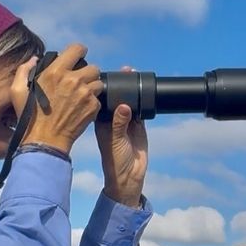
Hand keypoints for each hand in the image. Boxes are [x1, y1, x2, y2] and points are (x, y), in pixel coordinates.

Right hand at [17, 44, 102, 154]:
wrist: (45, 139)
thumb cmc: (29, 116)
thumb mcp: (18, 90)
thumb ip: (25, 70)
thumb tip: (36, 59)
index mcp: (56, 72)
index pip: (78, 49)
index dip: (79, 51)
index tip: (78, 57)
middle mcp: (74, 80)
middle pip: (93, 67)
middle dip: (88, 73)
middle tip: (80, 81)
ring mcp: (86, 94)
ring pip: (99, 82)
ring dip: (92, 87)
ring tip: (82, 95)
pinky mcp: (94, 106)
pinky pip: (98, 98)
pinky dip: (93, 102)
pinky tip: (82, 107)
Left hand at [95, 67, 147, 207]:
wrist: (129, 175)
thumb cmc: (115, 160)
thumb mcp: (115, 141)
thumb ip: (120, 124)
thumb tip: (125, 106)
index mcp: (101, 121)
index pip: (101, 100)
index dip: (104, 87)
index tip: (107, 74)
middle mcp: (112, 119)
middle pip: (116, 98)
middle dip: (119, 85)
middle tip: (125, 70)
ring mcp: (126, 122)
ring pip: (129, 102)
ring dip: (131, 91)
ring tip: (134, 75)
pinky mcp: (139, 126)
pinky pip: (141, 111)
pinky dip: (142, 102)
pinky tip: (144, 91)